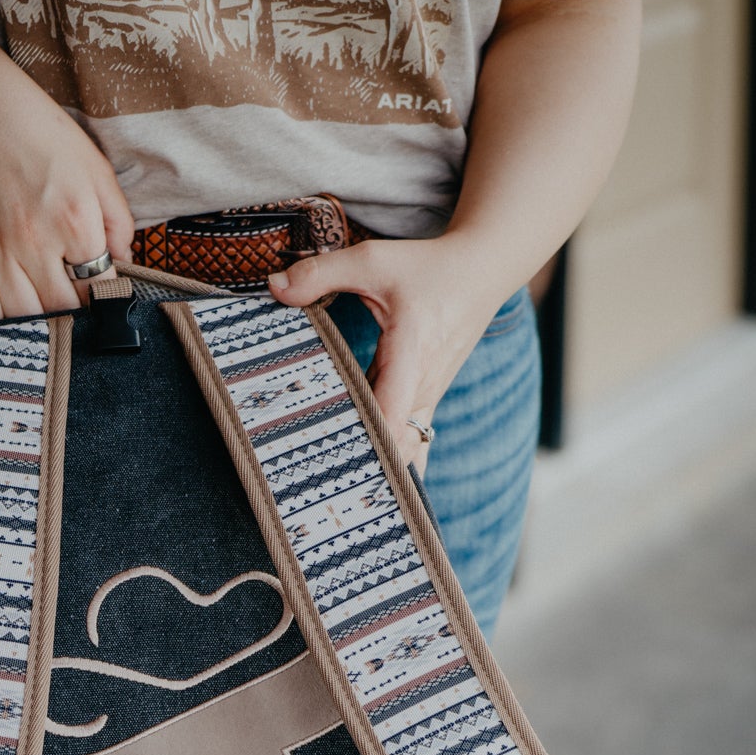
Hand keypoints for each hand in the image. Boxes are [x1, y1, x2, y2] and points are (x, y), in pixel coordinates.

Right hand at [0, 52, 133, 318]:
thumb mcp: (97, 169)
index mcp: (77, 221)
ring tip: (48, 311)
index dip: (107, 297)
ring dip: (41, 322)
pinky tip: (10, 311)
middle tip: (77, 306)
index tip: (104, 295)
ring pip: (26, 316)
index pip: (102, 288)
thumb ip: (119, 221)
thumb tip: (124, 264)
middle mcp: (38, 242)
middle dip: (77, 313)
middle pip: (66, 309)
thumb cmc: (42, 135)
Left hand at [268, 237, 505, 473]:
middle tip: (317, 486)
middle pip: (396, 444)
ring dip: (377, 468)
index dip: (368, 440)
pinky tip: (370, 488)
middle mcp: (424, 385)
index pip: (393, 414)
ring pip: (407, 451)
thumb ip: (321, 273)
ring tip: (335, 494)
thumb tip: (273, 286)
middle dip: (363, 464)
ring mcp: (429, 399)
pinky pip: (413, 445)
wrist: (481, 272)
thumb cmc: (428, 268)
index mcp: (412, 353)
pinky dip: (395, 464)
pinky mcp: (427, 403)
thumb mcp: (372, 260)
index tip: (334, 455)